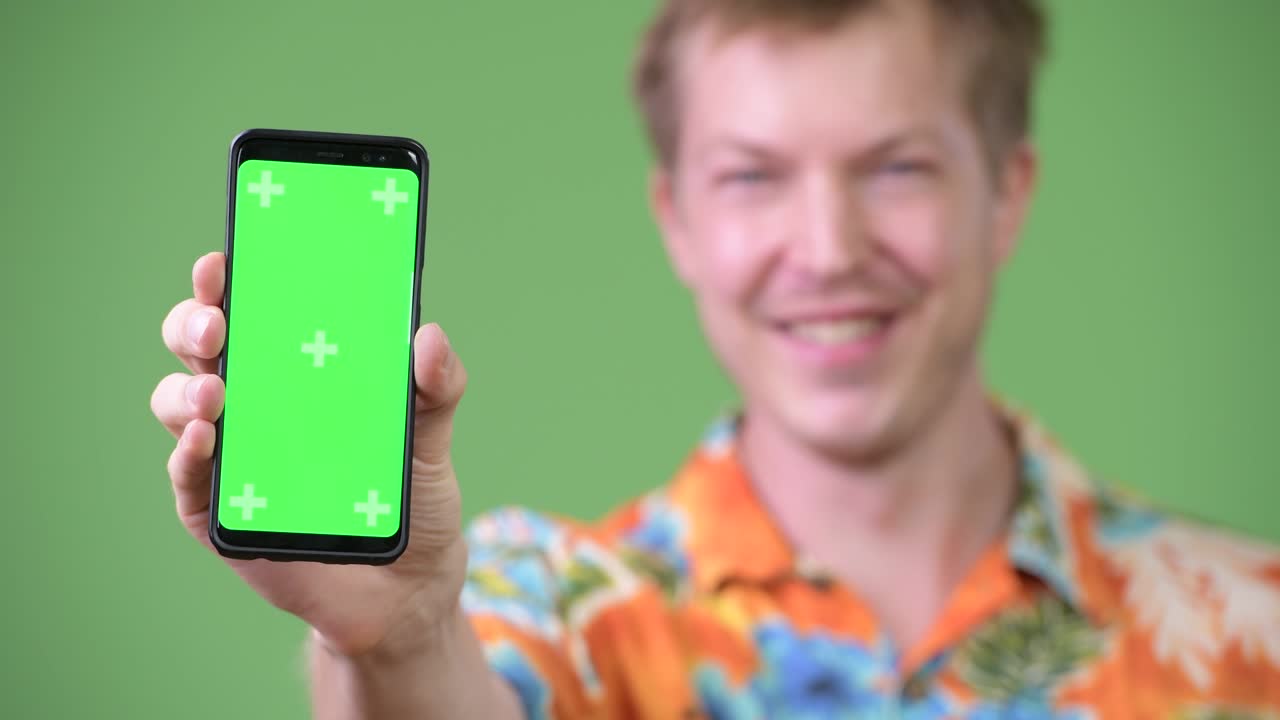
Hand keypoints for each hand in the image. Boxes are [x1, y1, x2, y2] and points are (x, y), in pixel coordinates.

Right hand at [151, 252, 469, 660]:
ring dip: (187, 392)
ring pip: (179, 406)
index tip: (224, 259)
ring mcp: (230, 456)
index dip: (226, 281)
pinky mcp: (220, 513)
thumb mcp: (430, 435)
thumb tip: (430, 335)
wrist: (408, 584)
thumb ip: (436, 387)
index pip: (249, 311)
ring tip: (218, 394)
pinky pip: (187, 478)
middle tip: (217, 323)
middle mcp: (252, 404)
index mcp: (294, 371)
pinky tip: (207, 439)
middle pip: (199, 348)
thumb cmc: (410, 495)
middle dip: (194, 324)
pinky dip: (189, 455)